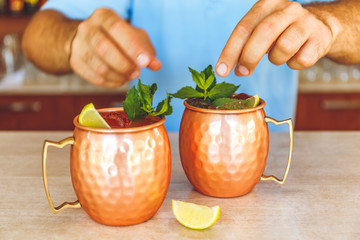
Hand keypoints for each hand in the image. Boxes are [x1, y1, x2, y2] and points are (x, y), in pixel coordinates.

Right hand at [69, 8, 160, 87]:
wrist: (87, 39)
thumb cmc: (116, 38)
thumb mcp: (134, 37)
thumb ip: (146, 50)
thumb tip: (156, 65)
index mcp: (104, 16)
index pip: (117, 29)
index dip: (132, 47)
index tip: (145, 62)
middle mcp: (88, 28)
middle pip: (104, 48)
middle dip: (124, 65)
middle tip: (137, 73)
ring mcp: (79, 45)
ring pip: (99, 66)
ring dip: (118, 76)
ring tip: (129, 77)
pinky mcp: (75, 62)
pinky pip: (94, 78)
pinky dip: (110, 83)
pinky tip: (119, 81)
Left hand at [216, 0, 335, 76]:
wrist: (320, 25)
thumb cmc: (282, 30)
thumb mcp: (261, 29)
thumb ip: (245, 46)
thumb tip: (233, 69)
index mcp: (268, 4)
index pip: (244, 27)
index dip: (230, 51)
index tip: (221, 71)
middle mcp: (288, 9)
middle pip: (264, 33)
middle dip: (249, 57)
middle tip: (242, 72)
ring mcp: (307, 22)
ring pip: (284, 47)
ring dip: (276, 59)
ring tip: (278, 55)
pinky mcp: (320, 38)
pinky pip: (301, 60)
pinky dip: (294, 64)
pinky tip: (296, 56)